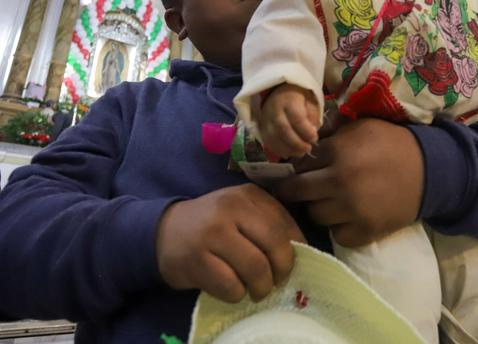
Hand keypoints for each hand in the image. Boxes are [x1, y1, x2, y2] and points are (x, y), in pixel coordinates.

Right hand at [156, 184, 304, 302]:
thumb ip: (269, 222)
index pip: (285, 224)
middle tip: (277, 281)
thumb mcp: (242, 211)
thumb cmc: (214, 224)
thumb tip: (301, 250)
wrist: (164, 230)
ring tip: (257, 290)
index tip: (292, 264)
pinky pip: (230, 285)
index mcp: (248, 195)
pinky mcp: (194, 260)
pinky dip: (237, 294)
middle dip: (282, 270)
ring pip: (255, 267)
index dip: (295, 249)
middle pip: (274, 245)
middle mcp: (230, 208)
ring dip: (261, 287)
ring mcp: (211, 233)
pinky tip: (233, 290)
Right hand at [259, 84, 319, 157]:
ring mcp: (265, 119)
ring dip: (288, 149)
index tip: (315, 138)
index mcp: (289, 100)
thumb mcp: (310, 99)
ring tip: (300, 153)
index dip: (306, 131)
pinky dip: (278, 150)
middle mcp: (274, 109)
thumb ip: (312, 114)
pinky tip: (289, 153)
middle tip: (308, 148)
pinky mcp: (261, 127)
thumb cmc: (298, 96)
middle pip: (283, 129)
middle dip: (297, 143)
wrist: (278, 91)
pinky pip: (267, 141)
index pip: (296, 117)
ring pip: (273, 137)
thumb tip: (313, 130)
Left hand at [273, 119, 423, 246]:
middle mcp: (340, 181)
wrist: (430, 171)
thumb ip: (332, 133)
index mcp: (338, 152)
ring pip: (315, 214)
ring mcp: (352, 209)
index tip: (297, 170)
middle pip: (297, 192)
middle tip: (298, 190)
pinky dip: (339, 227)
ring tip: (331, 201)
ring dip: (319, 208)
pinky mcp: (365, 231)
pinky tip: (348, 216)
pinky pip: (336, 234)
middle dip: (295, 190)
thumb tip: (304, 142)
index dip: (297, 166)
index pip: (299, 163)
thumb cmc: (392, 144)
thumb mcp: (362, 126)